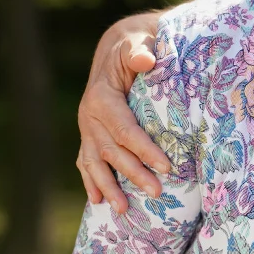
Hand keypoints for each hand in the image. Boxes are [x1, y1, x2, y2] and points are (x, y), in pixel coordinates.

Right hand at [76, 11, 166, 213]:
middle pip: (111, 151)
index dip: (144, 149)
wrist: (117, 47)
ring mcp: (87, 129)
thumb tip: (147, 59)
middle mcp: (89, 116)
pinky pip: (86, 162)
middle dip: (133, 174)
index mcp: (101, 97)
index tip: (167, 166)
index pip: (125, 129)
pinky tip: (98, 201)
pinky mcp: (89, 135)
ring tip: (123, 210)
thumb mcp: (138, 42)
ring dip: (108, 187)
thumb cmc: (135, 46)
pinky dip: (91, 182)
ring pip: (95, 163)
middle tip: (157, 192)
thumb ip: (140, 50)